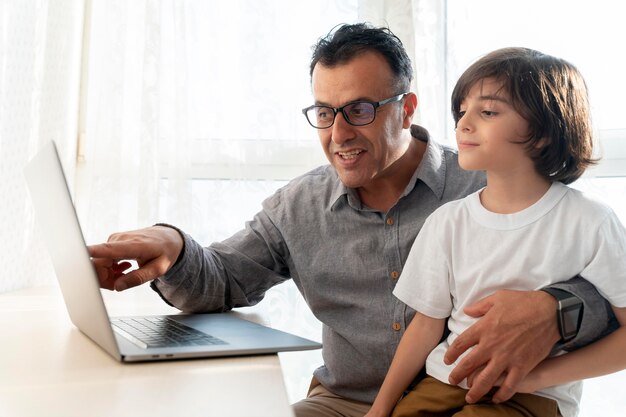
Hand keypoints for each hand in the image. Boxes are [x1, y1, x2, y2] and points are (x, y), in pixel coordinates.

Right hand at [87, 226, 183, 290]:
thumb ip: (139, 278)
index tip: (78, 253)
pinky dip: (110, 268)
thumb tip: (118, 287)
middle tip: (123, 282)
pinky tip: (123, 268)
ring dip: (109, 274)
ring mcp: (114, 239)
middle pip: (100, 262)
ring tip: (128, 273)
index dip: (94, 252)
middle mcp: (121, 239)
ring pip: (100, 262)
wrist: (168, 237)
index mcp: (134, 245)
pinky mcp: (111, 242)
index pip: (110, 249)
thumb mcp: (159, 269)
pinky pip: (102, 259)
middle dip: (106, 278)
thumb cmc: (165, 252)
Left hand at [444, 289, 558, 402]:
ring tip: (468, 397)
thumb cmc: (523, 302)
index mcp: (483, 328)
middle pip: (468, 364)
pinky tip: (496, 399)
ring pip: (485, 379)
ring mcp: (507, 358)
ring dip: (475, 390)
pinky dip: (502, 394)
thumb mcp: (497, 298)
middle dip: (457, 375)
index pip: (460, 344)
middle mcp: (491, 345)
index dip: (451, 353)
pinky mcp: (522, 366)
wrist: (550, 312)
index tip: (447, 360)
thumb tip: (467, 311)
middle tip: (452, 381)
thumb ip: (480, 306)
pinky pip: (509, 385)